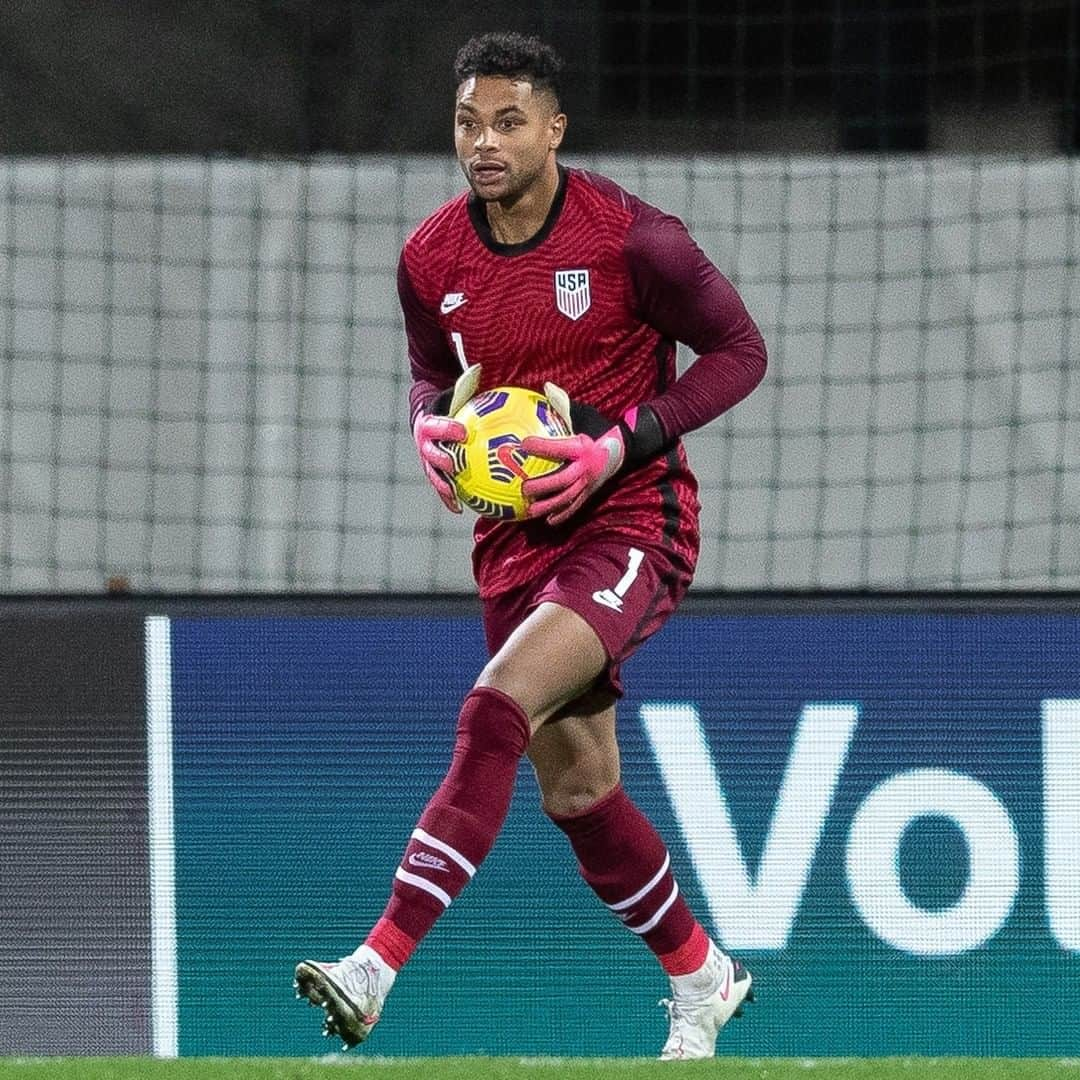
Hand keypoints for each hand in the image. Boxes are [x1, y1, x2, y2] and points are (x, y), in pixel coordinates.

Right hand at [412, 364, 480, 512]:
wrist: (429, 417)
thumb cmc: (449, 403)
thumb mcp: (456, 390)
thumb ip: (466, 383)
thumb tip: (480, 366)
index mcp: (428, 422)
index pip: (435, 425)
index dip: (446, 429)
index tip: (461, 431)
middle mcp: (424, 443)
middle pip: (429, 453)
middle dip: (440, 459)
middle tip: (453, 464)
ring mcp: (427, 459)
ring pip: (433, 474)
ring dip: (443, 485)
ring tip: (455, 496)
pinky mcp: (433, 471)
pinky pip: (441, 486)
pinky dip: (449, 498)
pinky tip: (462, 509)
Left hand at [521, 387, 625, 524]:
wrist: (626, 447)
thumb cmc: (600, 428)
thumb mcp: (583, 414)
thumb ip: (563, 404)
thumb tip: (545, 387)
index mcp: (582, 448)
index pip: (560, 448)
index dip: (542, 446)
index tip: (523, 444)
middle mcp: (585, 468)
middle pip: (562, 480)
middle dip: (543, 486)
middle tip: (524, 488)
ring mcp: (588, 483)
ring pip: (567, 498)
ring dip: (549, 505)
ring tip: (530, 510)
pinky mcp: (590, 492)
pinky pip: (575, 506)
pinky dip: (562, 514)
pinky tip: (548, 521)